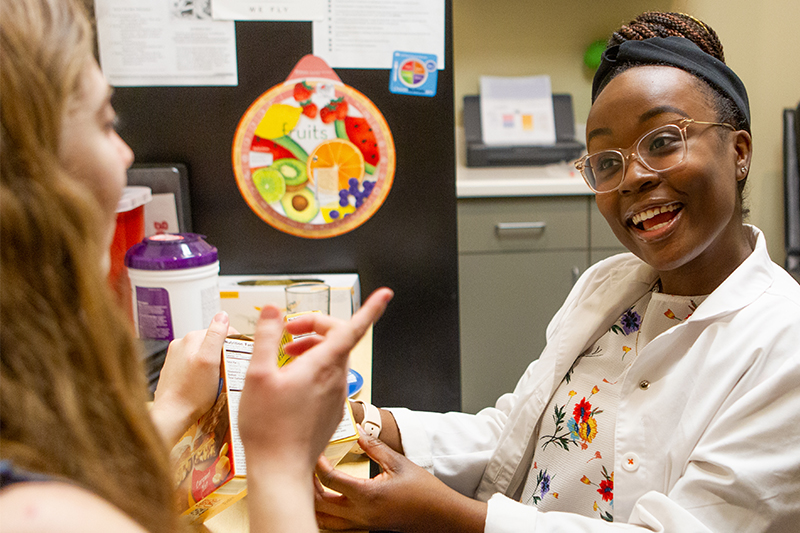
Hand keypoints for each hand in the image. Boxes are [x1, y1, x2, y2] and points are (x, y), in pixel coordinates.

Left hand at [150, 311, 231, 443]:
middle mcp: (181, 344)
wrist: (172, 415)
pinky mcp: (173, 369)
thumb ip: (216, 335)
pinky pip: (194, 364)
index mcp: (191, 338)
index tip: (241, 355)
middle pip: (212, 342)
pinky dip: (202, 370)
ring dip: (213, 362)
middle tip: (230, 371)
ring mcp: (175, 357)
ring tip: (218, 379)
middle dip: (222, 353)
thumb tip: (223, 315)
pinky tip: (204, 383)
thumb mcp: (211, 362)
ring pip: (203, 353)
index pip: (221, 330)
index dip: (235, 342)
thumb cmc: (193, 393)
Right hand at [238, 288, 393, 475]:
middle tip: (287, 331)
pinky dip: (314, 369)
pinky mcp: (331, 411)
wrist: (281, 470)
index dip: (370, 308)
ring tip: (285, 354)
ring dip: (312, 348)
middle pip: (338, 339)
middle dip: (315, 326)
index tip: (385, 294)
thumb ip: (265, 337)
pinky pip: (329, 379)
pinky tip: (290, 381)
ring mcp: (336, 397)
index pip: (353, 328)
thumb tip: (271, 310)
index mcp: (322, 365)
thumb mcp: (257, 375)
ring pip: (332, 359)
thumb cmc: (268, 427)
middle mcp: (336, 379)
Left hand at [315, 430, 486, 532]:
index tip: (316, 451)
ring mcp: (361, 524)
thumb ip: (374, 447)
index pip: (330, 480)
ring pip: (323, 519)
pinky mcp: (363, 528)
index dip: (318, 464)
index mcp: (368, 495)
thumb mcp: (399, 463)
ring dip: (314, 501)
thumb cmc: (423, 491)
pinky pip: (334, 525)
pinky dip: (324, 512)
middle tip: (308, 464)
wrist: (438, 515)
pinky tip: (325, 497)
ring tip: (313, 481)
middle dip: (309, 483)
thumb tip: (358, 431)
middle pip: (319, 503)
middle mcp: (360, 514)